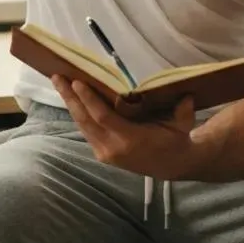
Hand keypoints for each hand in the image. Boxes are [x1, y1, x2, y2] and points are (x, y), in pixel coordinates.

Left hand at [53, 75, 197, 180]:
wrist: (171, 166)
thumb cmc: (175, 140)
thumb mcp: (182, 124)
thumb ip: (184, 111)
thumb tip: (186, 94)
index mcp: (130, 140)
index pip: (103, 117)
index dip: (88, 99)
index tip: (77, 81)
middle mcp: (113, 148)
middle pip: (85, 120)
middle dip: (70, 97)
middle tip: (57, 76)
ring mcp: (105, 153)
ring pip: (82, 125)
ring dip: (70, 103)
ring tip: (59, 82)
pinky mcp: (102, 153)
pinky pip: (86, 130)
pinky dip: (78, 113)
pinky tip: (71, 98)